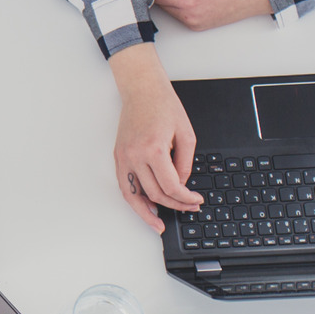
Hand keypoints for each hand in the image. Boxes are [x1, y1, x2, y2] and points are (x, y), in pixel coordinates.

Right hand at [107, 44, 202, 230]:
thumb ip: (185, 163)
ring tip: (158, 224)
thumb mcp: (186, 134)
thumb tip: (181, 184)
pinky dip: (133, 200)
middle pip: (154, 194)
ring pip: (134, 195)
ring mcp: (124, 156)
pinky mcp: (119, 155)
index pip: (171, 186)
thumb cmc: (163, 105)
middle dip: (174, 205)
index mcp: (153, 149)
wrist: (141, 89)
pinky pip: (124, 185)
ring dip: (148, 212)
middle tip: (188, 207)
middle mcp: (135, 155)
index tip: (196, 200)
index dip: (186, 198)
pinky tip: (144, 208)